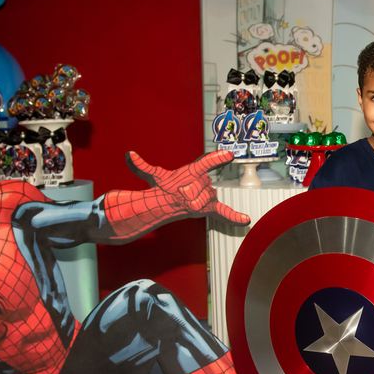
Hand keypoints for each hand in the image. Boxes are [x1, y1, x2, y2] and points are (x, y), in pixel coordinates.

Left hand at [126, 150, 250, 224]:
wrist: (172, 200)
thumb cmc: (166, 186)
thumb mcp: (154, 177)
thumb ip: (142, 166)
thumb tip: (128, 154)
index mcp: (194, 171)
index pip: (206, 163)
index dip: (216, 159)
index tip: (228, 155)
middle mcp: (204, 181)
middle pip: (200, 189)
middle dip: (188, 194)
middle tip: (179, 195)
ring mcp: (209, 195)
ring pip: (203, 201)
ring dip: (193, 204)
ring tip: (186, 203)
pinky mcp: (212, 208)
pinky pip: (224, 212)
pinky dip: (234, 217)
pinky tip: (246, 220)